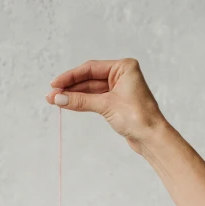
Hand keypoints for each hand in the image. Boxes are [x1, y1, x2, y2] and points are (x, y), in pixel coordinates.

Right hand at [46, 58, 166, 154]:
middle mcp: (121, 75)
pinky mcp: (116, 103)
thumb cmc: (137, 118)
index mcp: (123, 67)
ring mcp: (119, 89)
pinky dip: (82, 102)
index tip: (54, 83)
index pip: (91, 68)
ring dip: (74, 95)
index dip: (71, 76)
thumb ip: (81, 100)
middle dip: (70, 87)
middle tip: (52, 95)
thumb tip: (58, 97)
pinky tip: (68, 103)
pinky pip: (95, 99)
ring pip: (91, 90)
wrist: (152, 138)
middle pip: (89, 78)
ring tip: (55, 100)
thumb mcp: (106, 105)